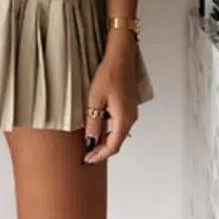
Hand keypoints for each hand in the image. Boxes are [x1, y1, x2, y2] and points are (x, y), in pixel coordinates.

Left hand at [82, 31, 139, 163]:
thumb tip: (90, 141)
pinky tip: (100, 128)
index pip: (112, 146)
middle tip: (87, 154)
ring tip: (91, 143)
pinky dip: (110, 131)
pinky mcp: (129, 106)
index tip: (88, 159)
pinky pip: (120, 125)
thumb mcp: (95, 100)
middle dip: (102, 150)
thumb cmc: (109, 75)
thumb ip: (93, 123)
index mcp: (123, 119)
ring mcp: (131, 112)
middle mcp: (130, 118)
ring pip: (119, 134)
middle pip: (117, 142)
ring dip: (106, 141)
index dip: (99, 155)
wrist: (120, 58)